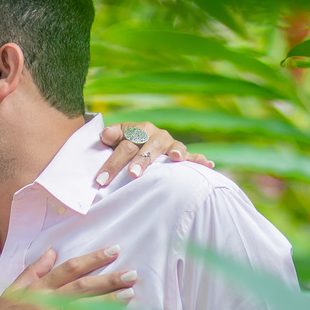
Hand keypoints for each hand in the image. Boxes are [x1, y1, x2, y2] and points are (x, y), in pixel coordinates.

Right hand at [0, 245, 135, 309]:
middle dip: (109, 278)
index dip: (93, 258)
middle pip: (81, 285)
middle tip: (133, 274)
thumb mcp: (13, 291)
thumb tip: (53, 250)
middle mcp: (42, 301)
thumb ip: (34, 270)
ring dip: (108, 300)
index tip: (114, 250)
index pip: (69, 267)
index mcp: (36, 287)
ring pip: (81, 306)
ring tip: (130, 294)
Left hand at [97, 122, 213, 185]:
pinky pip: (194, 156)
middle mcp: (156, 135)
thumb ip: (111, 136)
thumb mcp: (116, 139)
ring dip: (175, 152)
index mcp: (138, 129)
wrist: (142, 140)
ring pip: (172, 148)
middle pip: (148, 147)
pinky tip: (208, 164)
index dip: (113, 163)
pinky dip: (200, 160)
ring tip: (176, 157)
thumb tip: (105, 135)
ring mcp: (171, 144)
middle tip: (133, 175)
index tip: (101, 180)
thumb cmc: (127, 145)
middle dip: (141, 161)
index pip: (124, 146)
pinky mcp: (183, 154)